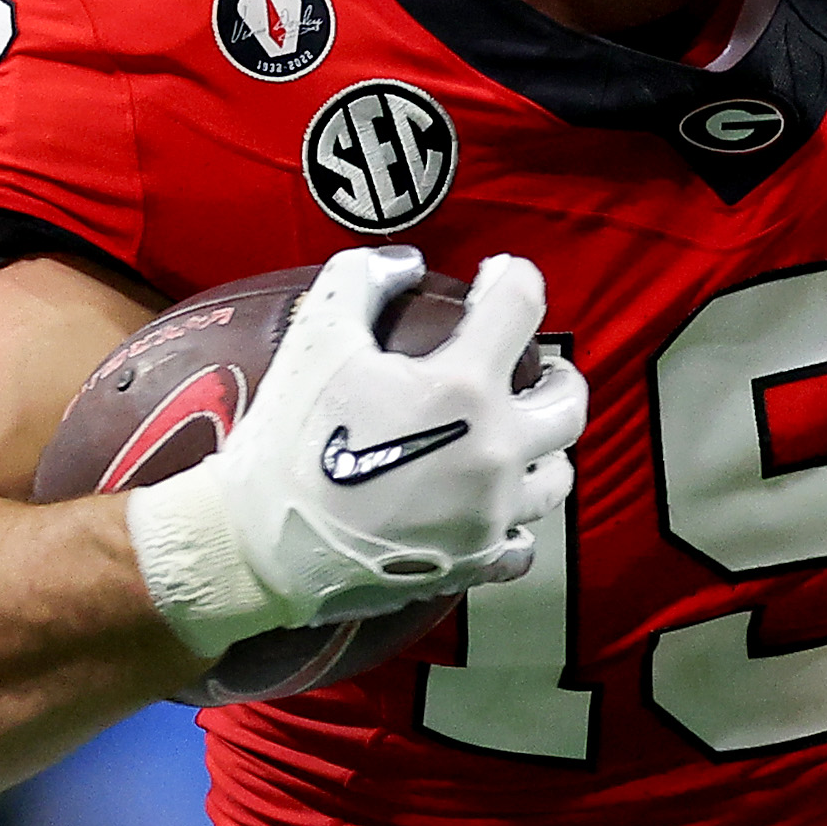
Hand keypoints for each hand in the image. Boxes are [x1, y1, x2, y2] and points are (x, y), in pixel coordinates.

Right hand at [124, 247, 583, 655]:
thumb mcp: (315, 340)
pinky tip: (496, 513)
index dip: (513, 279)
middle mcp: (494, 450)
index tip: (501, 278)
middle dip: (559, 378)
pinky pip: (522, 546)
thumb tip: (405, 263)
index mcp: (463, 388)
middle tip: (543, 372)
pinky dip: (515, 525)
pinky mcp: (475, 562)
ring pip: (556, 478)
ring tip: (522, 440)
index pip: (519, 307)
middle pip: (568, 404)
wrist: (258, 545)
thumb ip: (360, 282)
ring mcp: (491, 512)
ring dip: (546, 452)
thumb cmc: (288, 440)